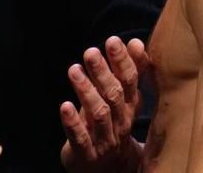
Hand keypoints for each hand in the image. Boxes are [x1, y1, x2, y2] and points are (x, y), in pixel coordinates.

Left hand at [60, 37, 146, 172]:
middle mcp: (120, 121)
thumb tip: (137, 42)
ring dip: (86, 91)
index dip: (123, 61)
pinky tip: (65, 106)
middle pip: (114, 96)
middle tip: (90, 52)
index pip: (130, 81)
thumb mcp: (124, 98)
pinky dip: (73, 122)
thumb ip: (129, 70)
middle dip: (103, 73)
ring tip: (74, 70)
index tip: (113, 41)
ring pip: (98, 114)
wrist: (110, 170)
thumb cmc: (114, 124)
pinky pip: (80, 138)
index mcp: (130, 106)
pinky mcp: (86, 153)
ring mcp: (104, 139)